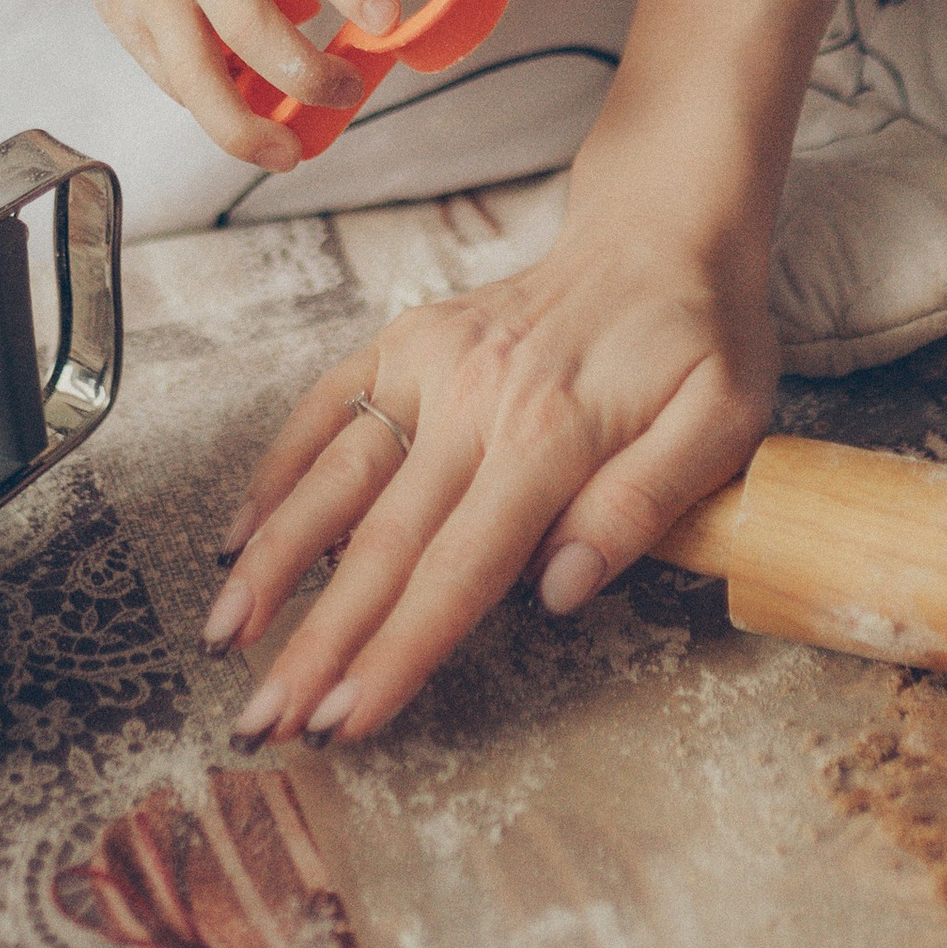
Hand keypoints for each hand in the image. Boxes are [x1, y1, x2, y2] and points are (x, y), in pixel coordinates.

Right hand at [36, 0, 399, 172]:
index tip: (389, 20)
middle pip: (250, 27)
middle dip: (308, 74)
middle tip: (350, 90)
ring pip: (197, 78)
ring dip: (247, 128)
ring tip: (293, 153)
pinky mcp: (130, 28)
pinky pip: (176, 83)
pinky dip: (215, 111)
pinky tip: (253, 124)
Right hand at [202, 183, 778, 738]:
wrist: (665, 229)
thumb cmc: (702, 337)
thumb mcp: (722, 421)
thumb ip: (642, 505)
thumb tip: (559, 589)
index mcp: (552, 434)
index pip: (460, 570)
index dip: (398, 651)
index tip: (346, 718)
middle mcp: (476, 397)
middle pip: (383, 543)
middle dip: (317, 641)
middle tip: (264, 718)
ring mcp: (433, 363)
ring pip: (336, 476)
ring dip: (272, 561)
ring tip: (223, 635)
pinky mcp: (408, 340)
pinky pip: (328, 406)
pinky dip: (278, 469)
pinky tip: (240, 532)